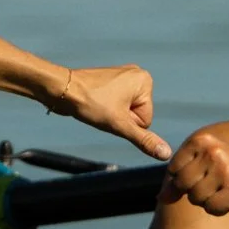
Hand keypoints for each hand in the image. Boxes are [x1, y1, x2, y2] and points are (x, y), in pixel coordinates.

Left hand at [46, 65, 170, 159]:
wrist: (62, 89)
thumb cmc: (91, 103)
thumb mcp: (120, 125)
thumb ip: (144, 140)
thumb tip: (166, 153)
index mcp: (145, 81)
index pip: (146, 120)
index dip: (127, 123)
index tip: (111, 112)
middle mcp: (137, 74)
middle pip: (137, 114)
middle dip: (120, 118)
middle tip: (103, 109)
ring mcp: (123, 76)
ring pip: (125, 110)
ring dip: (112, 114)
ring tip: (98, 105)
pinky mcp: (110, 80)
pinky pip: (115, 103)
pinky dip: (106, 107)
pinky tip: (95, 102)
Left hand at [164, 129, 228, 213]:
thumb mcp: (205, 166)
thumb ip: (180, 180)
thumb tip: (159, 199)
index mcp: (201, 140)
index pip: (173, 169)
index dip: (185, 180)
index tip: (205, 175)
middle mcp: (211, 151)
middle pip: (183, 185)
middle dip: (196, 191)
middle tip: (217, 184)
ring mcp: (224, 169)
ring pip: (196, 198)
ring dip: (209, 200)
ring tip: (226, 190)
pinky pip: (211, 208)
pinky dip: (219, 209)